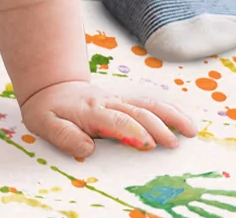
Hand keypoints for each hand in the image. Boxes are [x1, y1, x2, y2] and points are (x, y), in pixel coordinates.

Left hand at [18, 80, 195, 159]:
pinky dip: (168, 111)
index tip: (150, 145)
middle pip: (139, 112)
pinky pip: (149, 104)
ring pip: (149, 104)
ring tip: (191, 130)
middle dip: (159, 127)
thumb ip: (65, 136)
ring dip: (171, 116)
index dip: (134, 132)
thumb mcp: (44, 124)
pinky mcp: (124, 102)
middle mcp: (109, 102)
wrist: (51, 87)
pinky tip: (183, 120)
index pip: (117, 121)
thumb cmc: (48, 110)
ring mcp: (118, 100)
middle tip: (175, 144)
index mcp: (91, 110)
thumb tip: (88, 148)